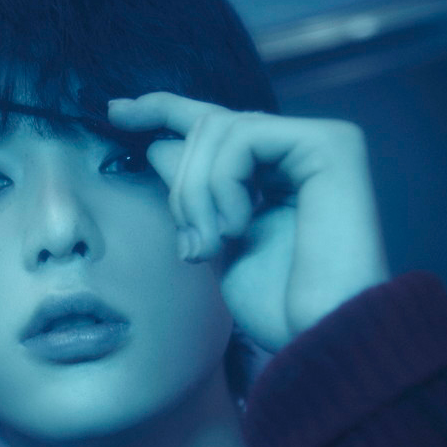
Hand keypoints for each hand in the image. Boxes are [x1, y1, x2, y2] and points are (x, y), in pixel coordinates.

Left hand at [107, 93, 389, 352]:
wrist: (319, 337)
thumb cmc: (277, 307)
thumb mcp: (217, 242)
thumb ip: (195, 194)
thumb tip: (159, 143)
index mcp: (280, 170)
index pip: (216, 123)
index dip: (163, 109)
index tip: (115, 112)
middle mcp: (303, 148)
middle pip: (207, 125)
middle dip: (180, 186)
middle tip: (190, 246)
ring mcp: (319, 142)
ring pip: (218, 128)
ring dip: (195, 192)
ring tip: (211, 245)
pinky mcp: (331, 143)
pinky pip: (243, 138)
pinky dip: (222, 184)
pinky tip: (240, 227)